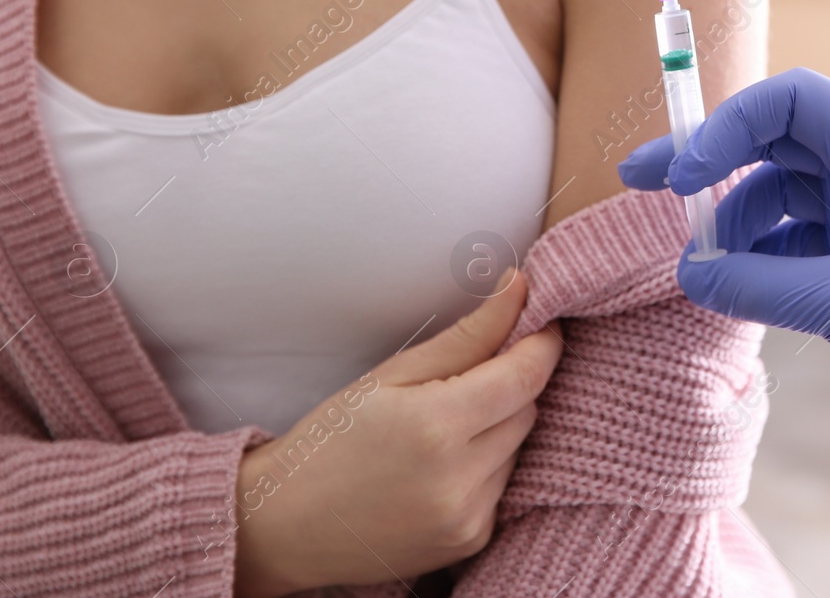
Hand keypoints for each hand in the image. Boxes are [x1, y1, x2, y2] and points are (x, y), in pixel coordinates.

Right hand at [232, 272, 562, 596]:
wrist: (286, 525)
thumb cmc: (332, 438)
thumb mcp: (392, 373)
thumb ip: (468, 334)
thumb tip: (521, 287)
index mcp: (437, 427)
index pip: (527, 375)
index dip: (542, 341)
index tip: (541, 320)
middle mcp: (459, 481)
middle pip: (526, 410)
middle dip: (508, 385)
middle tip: (463, 379)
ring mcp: (467, 519)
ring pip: (518, 448)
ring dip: (497, 429)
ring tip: (440, 430)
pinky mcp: (470, 542)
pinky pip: (503, 487)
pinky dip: (486, 468)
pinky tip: (441, 468)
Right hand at [619, 68, 829, 437]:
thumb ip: (763, 285)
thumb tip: (689, 276)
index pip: (788, 102)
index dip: (726, 126)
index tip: (682, 175)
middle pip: (769, 141)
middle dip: (708, 165)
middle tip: (641, 185)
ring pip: (774, 194)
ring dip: (731, 225)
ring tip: (701, 269)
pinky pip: (791, 238)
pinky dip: (756, 258)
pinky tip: (731, 287)